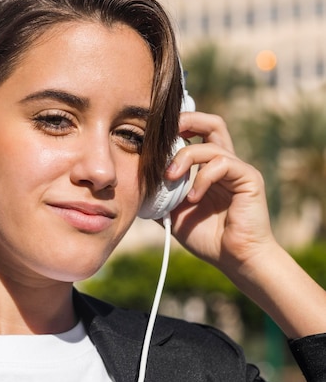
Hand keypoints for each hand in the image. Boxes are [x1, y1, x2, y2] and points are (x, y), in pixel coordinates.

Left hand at [166, 111, 274, 275]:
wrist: (235, 260)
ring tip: (169, 178)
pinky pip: (223, 163)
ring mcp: (238, 169)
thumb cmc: (207, 238)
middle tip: (163, 135)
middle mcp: (225, 164)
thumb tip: (133, 186)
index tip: (151, 139)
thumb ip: (159, 196)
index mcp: (208, 168)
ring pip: (211, 143)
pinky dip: (202, 177)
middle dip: (186, 121)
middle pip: (212, 123)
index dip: (175, 130)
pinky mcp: (248, 179)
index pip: (195, 134)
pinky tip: (192, 198)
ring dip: (184, 157)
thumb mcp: (174, 214)